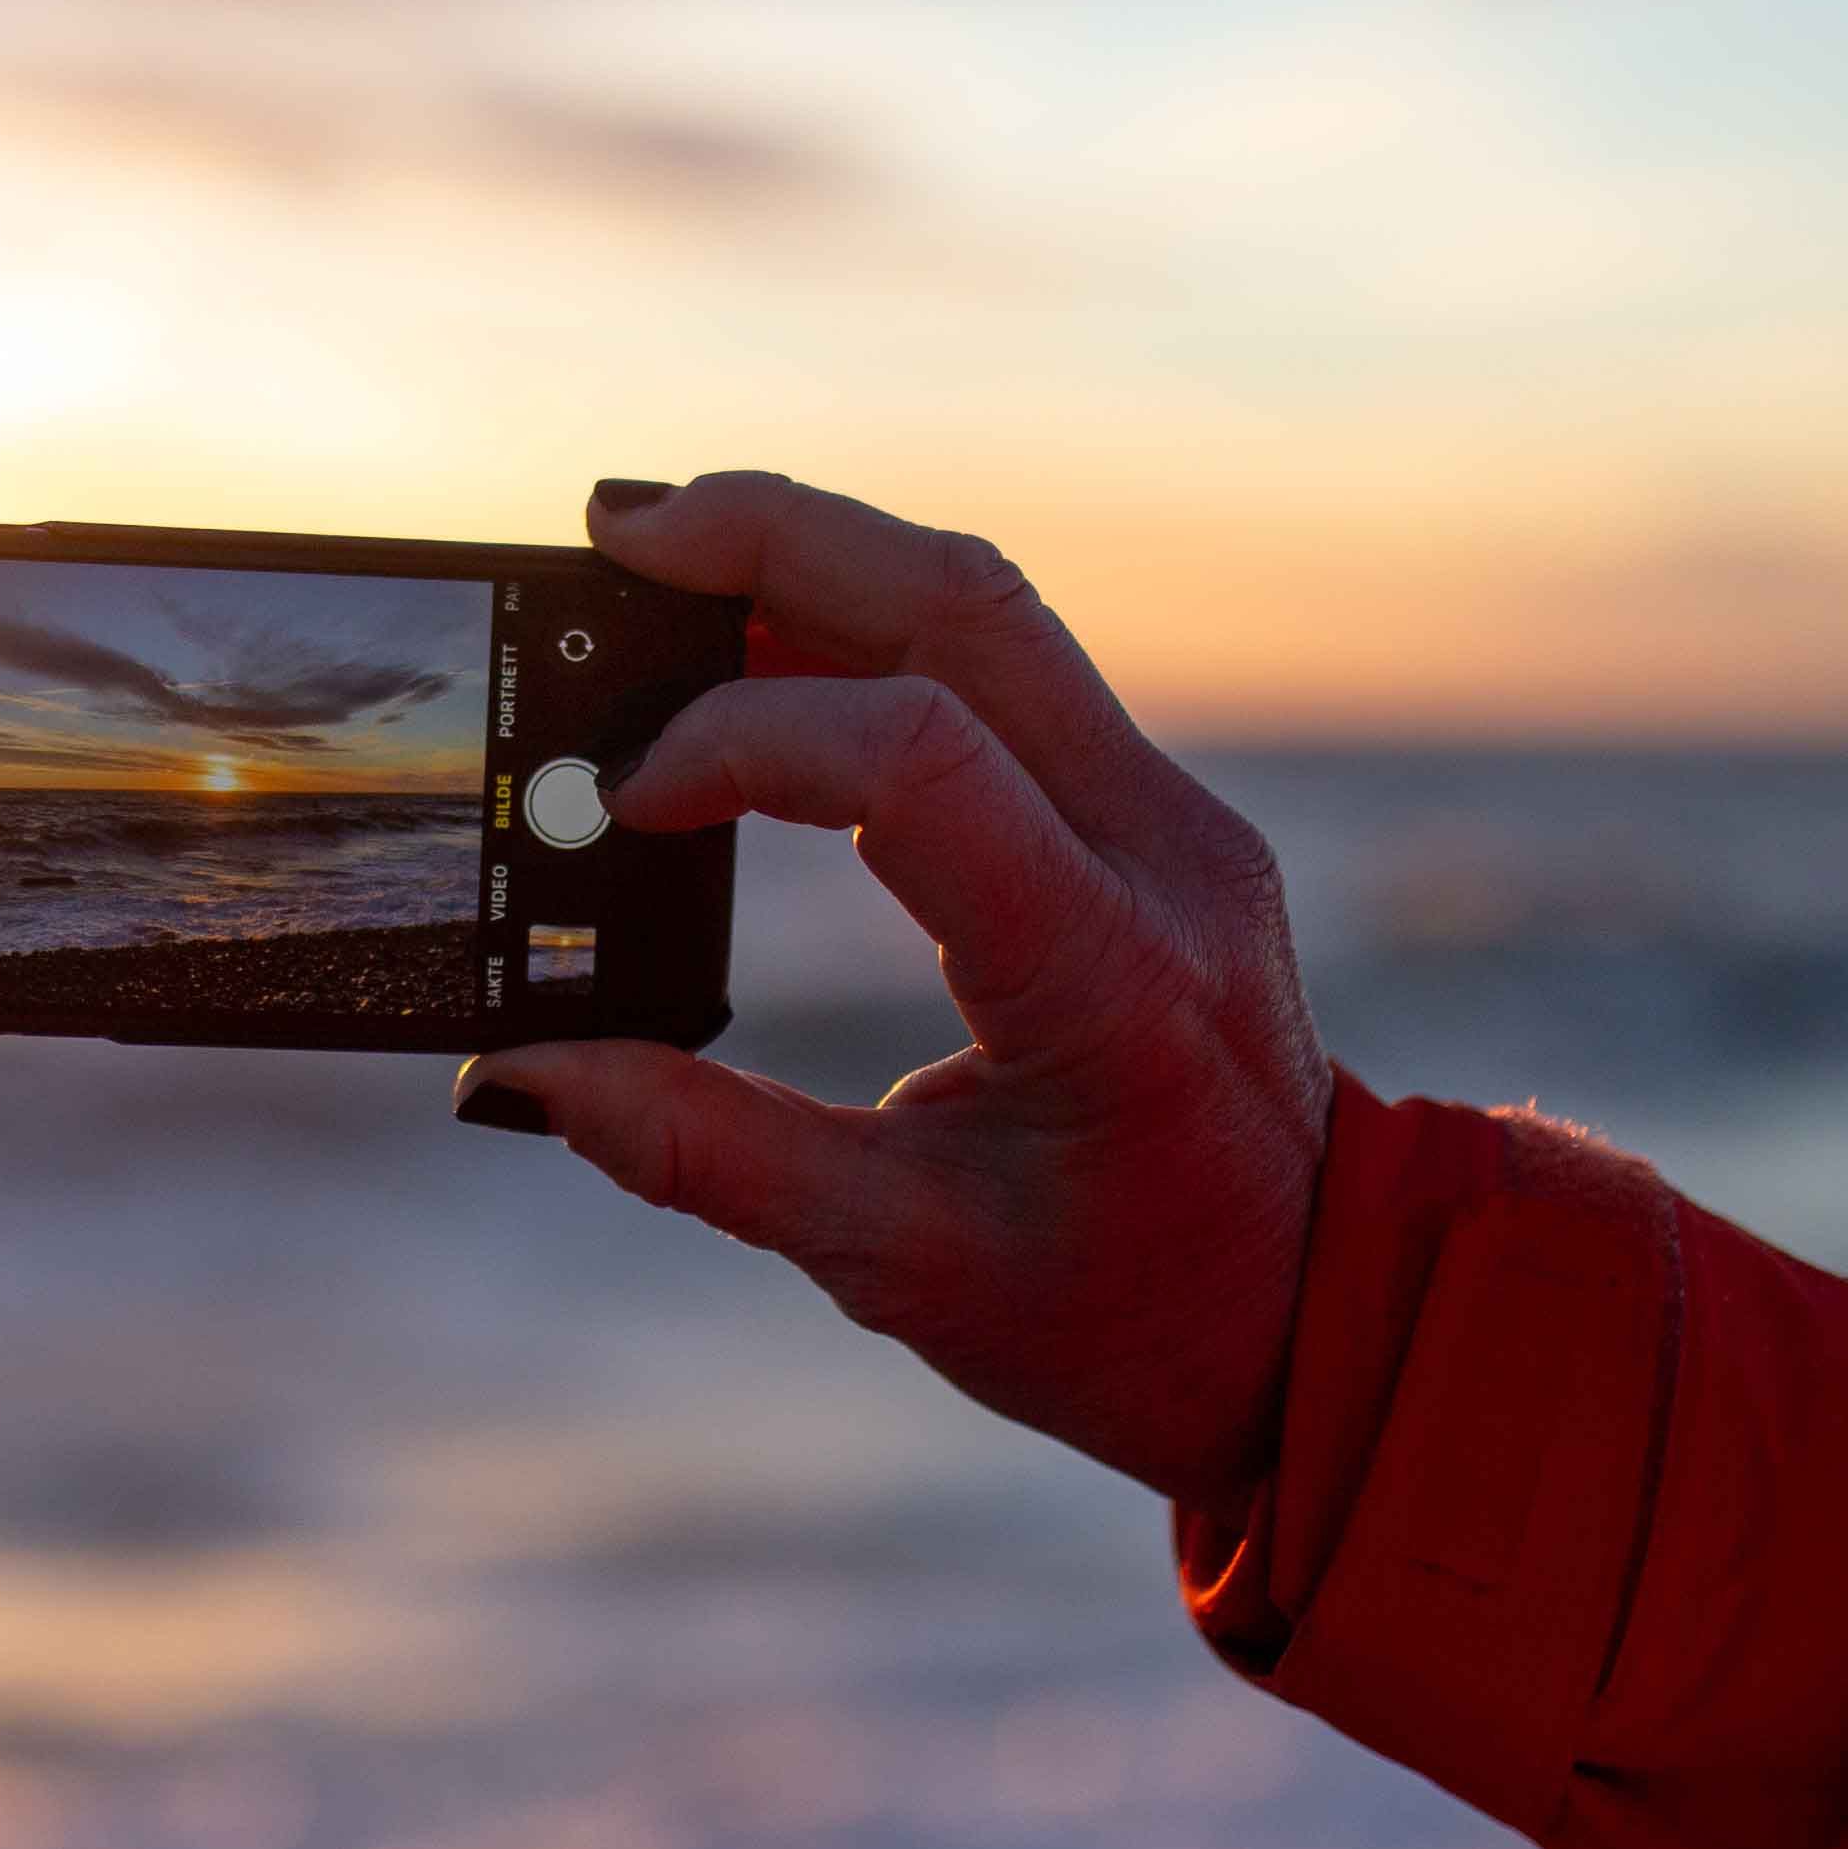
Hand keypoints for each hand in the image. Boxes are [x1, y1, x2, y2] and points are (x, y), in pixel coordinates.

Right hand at [460, 472, 1332, 1507]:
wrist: (1323, 1315)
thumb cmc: (1126, 1313)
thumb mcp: (901, 1265)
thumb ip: (706, 1155)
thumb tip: (525, 1071)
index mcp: (1107, 973)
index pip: (913, 754)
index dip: (744, 736)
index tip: (628, 800)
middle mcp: (1163, 854)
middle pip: (959, 605)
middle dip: (772, 539)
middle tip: (613, 534)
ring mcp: (1173, 814)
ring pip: (986, 607)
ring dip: (819, 560)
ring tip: (661, 564)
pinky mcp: (1155, 808)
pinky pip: (1008, 669)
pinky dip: (871, 630)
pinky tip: (762, 648)